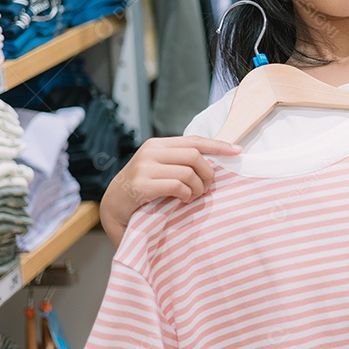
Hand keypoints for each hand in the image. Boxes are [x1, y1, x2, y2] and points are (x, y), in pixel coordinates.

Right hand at [100, 136, 241, 246]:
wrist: (112, 208)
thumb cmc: (141, 190)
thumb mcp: (161, 169)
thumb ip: (180, 162)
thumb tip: (213, 162)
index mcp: (158, 144)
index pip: (194, 140)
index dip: (218, 145)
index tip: (237, 151)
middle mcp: (150, 151)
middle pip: (195, 155)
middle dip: (208, 173)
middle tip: (207, 187)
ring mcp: (144, 167)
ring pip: (188, 171)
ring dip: (198, 188)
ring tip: (193, 196)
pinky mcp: (141, 185)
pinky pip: (177, 186)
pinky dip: (186, 195)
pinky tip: (183, 201)